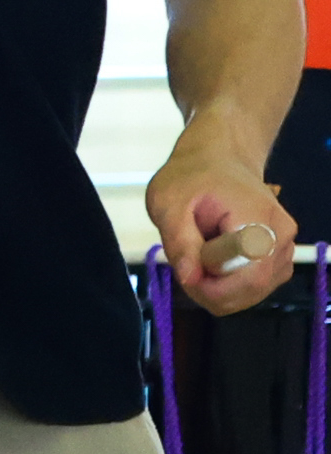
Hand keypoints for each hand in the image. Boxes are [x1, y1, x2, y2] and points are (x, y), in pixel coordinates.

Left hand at [152, 129, 300, 313]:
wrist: (219, 161)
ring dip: (219, 288)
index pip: (250, 276)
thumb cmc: (192, 178)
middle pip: (253, 289)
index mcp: (259, 219)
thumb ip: (180, 242)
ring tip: (198, 257)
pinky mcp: (279, 257)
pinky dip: (229, 285)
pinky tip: (212, 262)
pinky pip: (255, 287)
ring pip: (253, 292)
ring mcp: (285, 248)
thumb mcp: (169, 204)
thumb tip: (190, 279)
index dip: (214, 286)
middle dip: (212, 290)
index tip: (187, 273)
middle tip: (187, 267)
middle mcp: (282, 237)